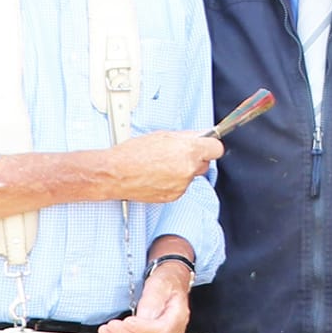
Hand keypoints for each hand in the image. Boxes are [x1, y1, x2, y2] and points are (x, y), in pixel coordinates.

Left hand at [102, 259, 190, 332]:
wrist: (170, 283)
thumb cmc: (167, 282)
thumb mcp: (160, 284)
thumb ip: (152, 300)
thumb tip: (142, 317)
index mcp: (178, 317)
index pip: (163, 331)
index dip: (143, 329)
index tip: (127, 321)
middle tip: (112, 325)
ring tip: (106, 330)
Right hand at [109, 131, 224, 203]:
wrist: (114, 174)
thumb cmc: (132, 154)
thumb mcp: (162, 136)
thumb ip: (186, 137)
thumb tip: (199, 136)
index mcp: (188, 151)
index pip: (216, 148)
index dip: (209, 146)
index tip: (205, 145)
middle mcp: (188, 169)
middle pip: (205, 164)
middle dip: (195, 159)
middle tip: (177, 154)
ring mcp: (182, 185)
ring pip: (191, 176)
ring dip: (182, 171)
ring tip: (161, 165)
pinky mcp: (174, 196)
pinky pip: (181, 187)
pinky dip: (173, 182)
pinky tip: (157, 176)